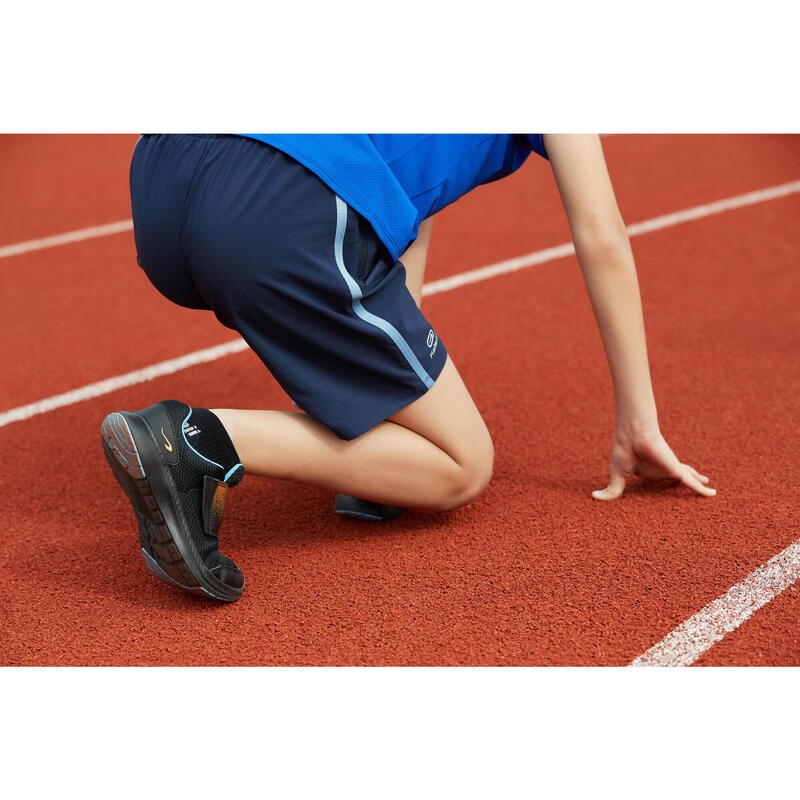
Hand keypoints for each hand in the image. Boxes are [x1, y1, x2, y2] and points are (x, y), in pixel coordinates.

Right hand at [592, 429, 715, 500]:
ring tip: (706, 484)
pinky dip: (702, 490)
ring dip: (696, 481)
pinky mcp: (676, 470)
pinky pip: (692, 484)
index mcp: (646, 472)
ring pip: (686, 480)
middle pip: (673, 480)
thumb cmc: (624, 451)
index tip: (659, 496)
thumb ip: (612, 490)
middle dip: (680, 483)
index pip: (654, 483)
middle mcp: (660, 471)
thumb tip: (594, 498)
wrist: (634, 435)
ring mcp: (670, 470)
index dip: (657, 489)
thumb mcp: (618, 475)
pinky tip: (713, 494)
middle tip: (689, 487)